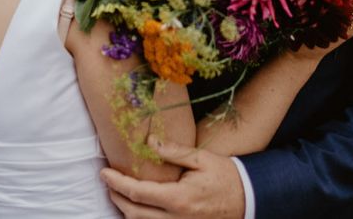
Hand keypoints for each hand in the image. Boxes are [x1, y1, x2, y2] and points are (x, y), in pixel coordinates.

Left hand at [100, 136, 244, 218]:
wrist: (248, 199)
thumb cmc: (226, 176)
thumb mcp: (202, 159)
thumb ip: (174, 152)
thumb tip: (150, 142)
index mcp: (178, 199)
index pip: (137, 193)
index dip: (117, 183)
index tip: (104, 172)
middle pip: (133, 213)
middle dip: (116, 198)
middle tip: (108, 182)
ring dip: (126, 211)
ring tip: (119, 193)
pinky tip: (138, 208)